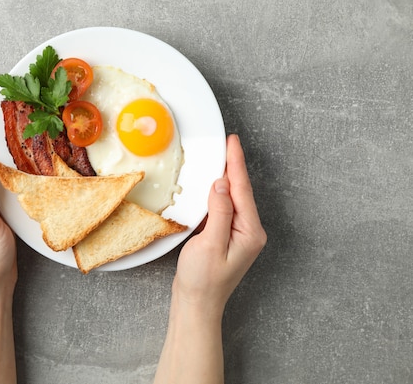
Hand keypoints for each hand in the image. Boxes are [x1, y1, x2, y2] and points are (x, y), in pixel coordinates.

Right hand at [174, 134, 266, 317]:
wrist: (196, 304)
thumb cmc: (203, 281)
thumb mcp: (210, 244)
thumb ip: (219, 212)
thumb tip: (220, 185)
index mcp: (250, 232)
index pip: (242, 191)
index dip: (236, 164)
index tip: (232, 143)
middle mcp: (249, 232)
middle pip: (240, 192)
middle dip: (233, 167)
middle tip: (228, 143)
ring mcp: (238, 235)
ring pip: (231, 199)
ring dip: (225, 178)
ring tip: (221, 157)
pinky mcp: (226, 237)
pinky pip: (223, 208)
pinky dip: (217, 194)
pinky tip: (211, 185)